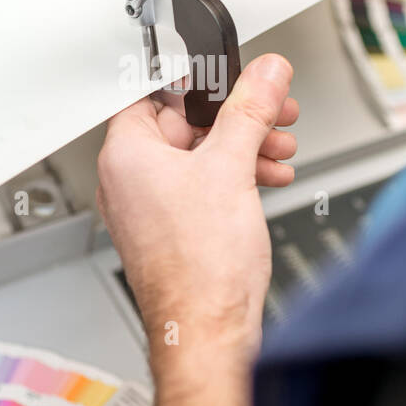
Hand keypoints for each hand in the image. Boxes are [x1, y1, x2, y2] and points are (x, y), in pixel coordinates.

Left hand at [96, 54, 297, 362]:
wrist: (208, 332)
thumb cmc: (199, 267)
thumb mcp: (233, 167)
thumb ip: (250, 110)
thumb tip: (265, 73)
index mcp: (126, 156)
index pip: (152, 93)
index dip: (195, 81)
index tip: (230, 76)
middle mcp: (129, 180)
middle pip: (183, 124)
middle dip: (235, 117)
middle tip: (271, 111)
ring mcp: (149, 208)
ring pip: (199, 157)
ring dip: (243, 147)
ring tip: (279, 146)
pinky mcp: (172, 230)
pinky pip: (202, 188)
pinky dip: (235, 177)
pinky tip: (268, 177)